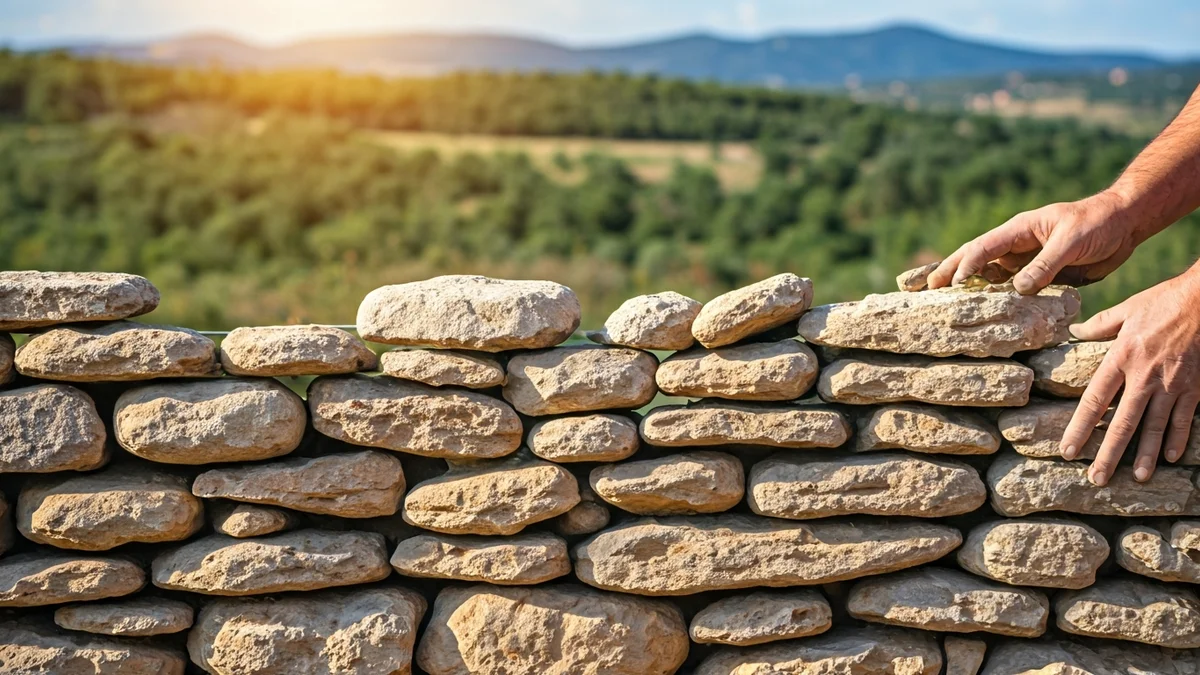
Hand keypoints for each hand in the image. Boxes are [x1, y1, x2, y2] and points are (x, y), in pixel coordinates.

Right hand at [927, 190, 1144, 293]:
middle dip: (951, 273)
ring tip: (946, 305)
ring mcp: (1027, 261)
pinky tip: (988, 314)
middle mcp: (1017, 246)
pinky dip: (999, 300)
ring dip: (972, 289)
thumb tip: (1017, 289)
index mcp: (1020, 229)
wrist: (1125, 224)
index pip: (984, 247)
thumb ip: (1045, 264)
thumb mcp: (1072, 241)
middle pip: (976, 260)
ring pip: (992, 276)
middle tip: (926, 289)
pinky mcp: (1040, 275)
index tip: (951, 285)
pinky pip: (1014, 289)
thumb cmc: (1098, 223)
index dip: (965, 265)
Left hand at [1059, 268, 1199, 484]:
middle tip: (1097, 479)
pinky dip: (1177, 439)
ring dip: (1145, 455)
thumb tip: (1075, 330)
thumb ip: (1100, 324)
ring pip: (1155, 427)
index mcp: (1121, 358)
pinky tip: (1169, 457)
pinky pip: (1184, 419)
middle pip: (1123, 423)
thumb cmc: (1164, 302)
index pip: (1094, 401)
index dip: (1080, 429)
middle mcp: (1144, 377)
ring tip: (1136, 478)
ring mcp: (1172, 385)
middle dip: (1109, 454)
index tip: (1068, 451)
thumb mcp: (1127, 309)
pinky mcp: (1195, 387)